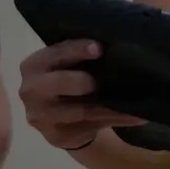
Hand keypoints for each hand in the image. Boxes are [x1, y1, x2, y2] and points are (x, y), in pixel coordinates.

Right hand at [18, 40, 144, 149]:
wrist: (65, 116)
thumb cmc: (72, 76)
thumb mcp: (72, 62)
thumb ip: (87, 51)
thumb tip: (122, 31)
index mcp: (35, 64)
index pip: (54, 54)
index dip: (76, 50)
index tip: (99, 48)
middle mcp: (31, 90)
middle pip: (55, 84)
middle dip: (79, 81)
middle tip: (99, 81)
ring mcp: (41, 116)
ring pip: (78, 111)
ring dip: (109, 106)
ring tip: (135, 101)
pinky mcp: (57, 136)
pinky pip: (91, 126)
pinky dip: (116, 120)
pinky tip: (138, 116)